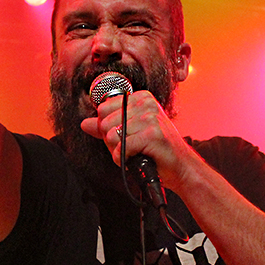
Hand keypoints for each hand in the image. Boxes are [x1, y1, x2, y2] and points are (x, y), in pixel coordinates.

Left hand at [80, 91, 194, 183]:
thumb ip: (107, 127)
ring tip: (135, 152)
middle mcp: (145, 103)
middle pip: (104, 122)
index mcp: (140, 97)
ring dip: (118, 151)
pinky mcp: (151, 133)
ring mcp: (149, 117)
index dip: (108, 128)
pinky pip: (121, 148)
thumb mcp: (130, 133)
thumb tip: (84, 123)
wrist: (180, 167)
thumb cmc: (155, 150)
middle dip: (111, 141)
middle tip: (131, 147)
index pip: (103, 109)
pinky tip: (136, 159)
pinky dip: (123, 159)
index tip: (126, 135)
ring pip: (110, 136)